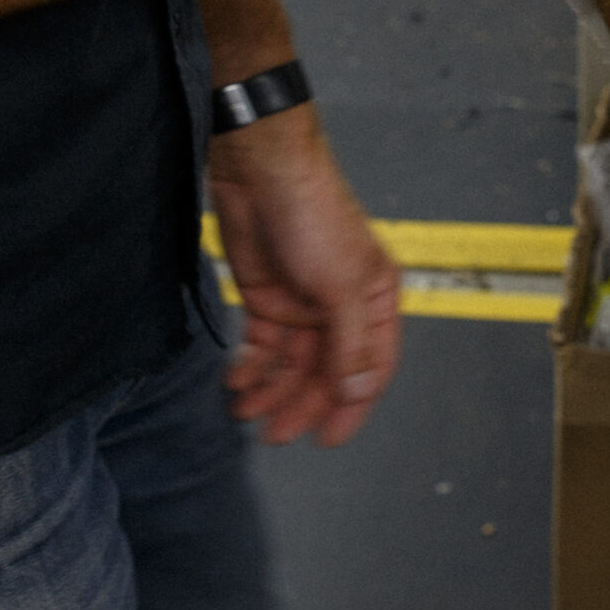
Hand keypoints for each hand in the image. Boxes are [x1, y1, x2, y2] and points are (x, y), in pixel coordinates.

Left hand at [210, 107, 401, 447]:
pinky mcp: (266, 298)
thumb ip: (349, 344)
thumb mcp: (341, 284)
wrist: (261, 171)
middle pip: (325, 373)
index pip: (369, 368)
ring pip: (290, 366)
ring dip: (270, 391)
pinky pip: (261, 348)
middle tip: (275, 434)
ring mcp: (302, 305)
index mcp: (374, 302)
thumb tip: (357, 393)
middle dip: (301, 404)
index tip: (326, 439)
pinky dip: (249, 368)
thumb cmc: (314, 215)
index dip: (350, 406)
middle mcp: (341, 309)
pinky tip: (235, 383)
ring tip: (245, 412)